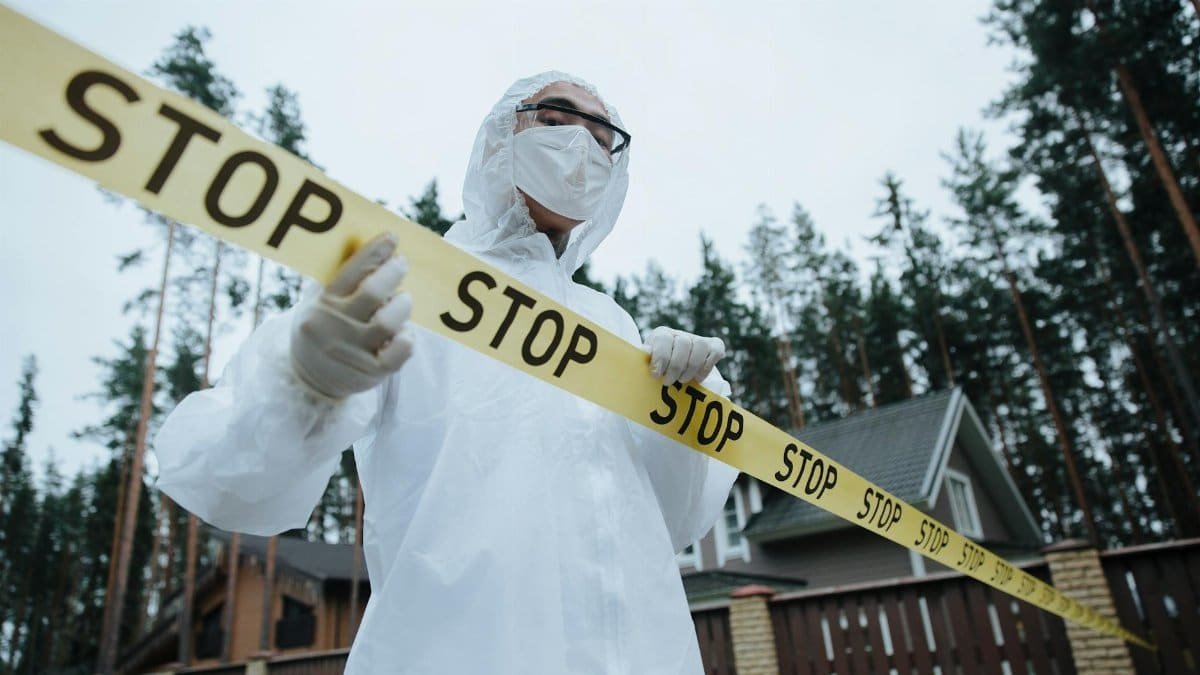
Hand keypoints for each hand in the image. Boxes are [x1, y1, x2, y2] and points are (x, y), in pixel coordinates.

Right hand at [289, 233, 412, 399]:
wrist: (310, 378)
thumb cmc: (323, 327)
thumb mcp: (319, 300)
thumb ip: (340, 276)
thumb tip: (370, 242)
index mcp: (321, 303)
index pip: (350, 271)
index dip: (374, 252)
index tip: (392, 238)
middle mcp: (334, 327)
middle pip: (372, 293)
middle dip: (392, 273)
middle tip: (402, 264)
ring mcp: (352, 351)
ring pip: (389, 321)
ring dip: (403, 305)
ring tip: (404, 299)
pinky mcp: (371, 372)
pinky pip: (401, 350)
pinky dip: (407, 337)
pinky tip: (405, 331)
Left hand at [643, 326, 724, 385]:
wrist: (676, 370)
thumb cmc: (658, 370)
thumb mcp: (648, 365)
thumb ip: (644, 360)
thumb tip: (642, 355)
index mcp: (662, 335)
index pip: (663, 339)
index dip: (661, 357)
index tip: (656, 374)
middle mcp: (680, 334)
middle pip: (683, 344)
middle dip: (676, 366)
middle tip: (668, 382)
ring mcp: (697, 339)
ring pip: (700, 346)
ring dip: (691, 367)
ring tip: (683, 380)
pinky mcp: (713, 346)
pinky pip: (715, 351)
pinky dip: (707, 367)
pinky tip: (698, 378)